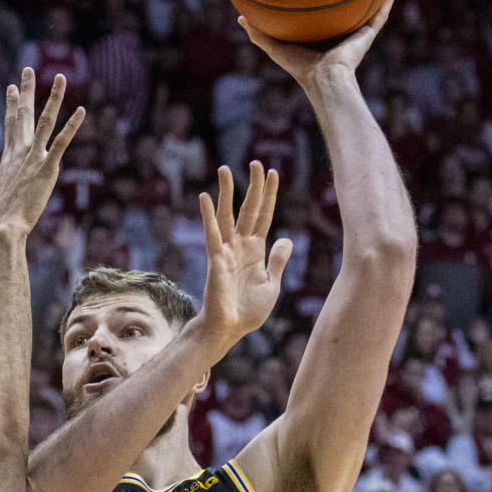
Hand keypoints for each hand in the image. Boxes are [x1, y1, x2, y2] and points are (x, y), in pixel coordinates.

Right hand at [0, 68, 84, 235]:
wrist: (3, 227)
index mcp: (9, 156)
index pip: (11, 124)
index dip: (12, 103)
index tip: (12, 86)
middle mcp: (20, 152)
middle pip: (24, 114)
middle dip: (26, 91)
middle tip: (28, 69)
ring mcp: (33, 158)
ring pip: (45, 121)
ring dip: (54, 98)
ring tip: (61, 77)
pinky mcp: (47, 168)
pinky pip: (61, 143)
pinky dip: (72, 126)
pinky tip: (81, 111)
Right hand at [197, 161, 291, 352]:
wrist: (230, 329)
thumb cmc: (248, 312)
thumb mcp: (271, 284)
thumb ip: (277, 261)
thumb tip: (286, 238)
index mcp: (255, 251)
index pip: (264, 216)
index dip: (269, 195)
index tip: (274, 173)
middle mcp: (240, 246)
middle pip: (248, 209)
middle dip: (253, 186)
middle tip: (255, 162)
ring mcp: (227, 251)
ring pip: (227, 216)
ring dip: (227, 193)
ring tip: (225, 169)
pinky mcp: (215, 260)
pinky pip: (212, 233)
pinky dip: (208, 216)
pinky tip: (205, 197)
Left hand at [238, 0, 395, 86]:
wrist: (324, 79)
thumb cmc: (300, 67)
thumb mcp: (275, 46)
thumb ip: (259, 33)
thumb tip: (239, 17)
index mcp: (322, 36)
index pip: (323, 15)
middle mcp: (341, 33)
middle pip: (346, 8)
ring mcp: (356, 33)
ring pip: (368, 7)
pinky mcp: (368, 34)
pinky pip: (381, 12)